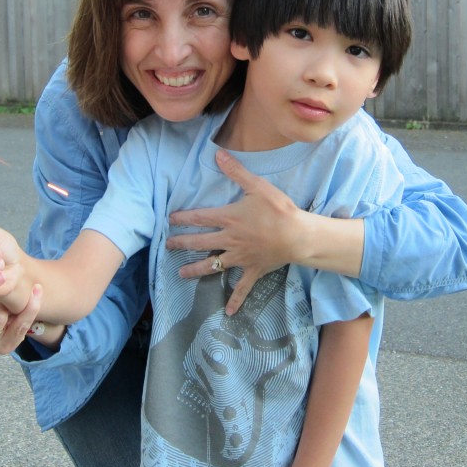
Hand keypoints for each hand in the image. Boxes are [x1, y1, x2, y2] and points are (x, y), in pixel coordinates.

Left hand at [166, 149, 301, 314]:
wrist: (298, 236)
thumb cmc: (279, 210)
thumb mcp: (257, 186)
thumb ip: (236, 172)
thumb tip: (218, 154)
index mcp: (229, 219)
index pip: (200, 218)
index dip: (184, 218)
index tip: (170, 219)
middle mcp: (229, 240)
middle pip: (200, 243)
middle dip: (182, 243)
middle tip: (167, 245)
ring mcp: (240, 258)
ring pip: (213, 265)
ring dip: (196, 270)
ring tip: (180, 274)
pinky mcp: (253, 270)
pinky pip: (242, 287)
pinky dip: (236, 300)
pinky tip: (229, 312)